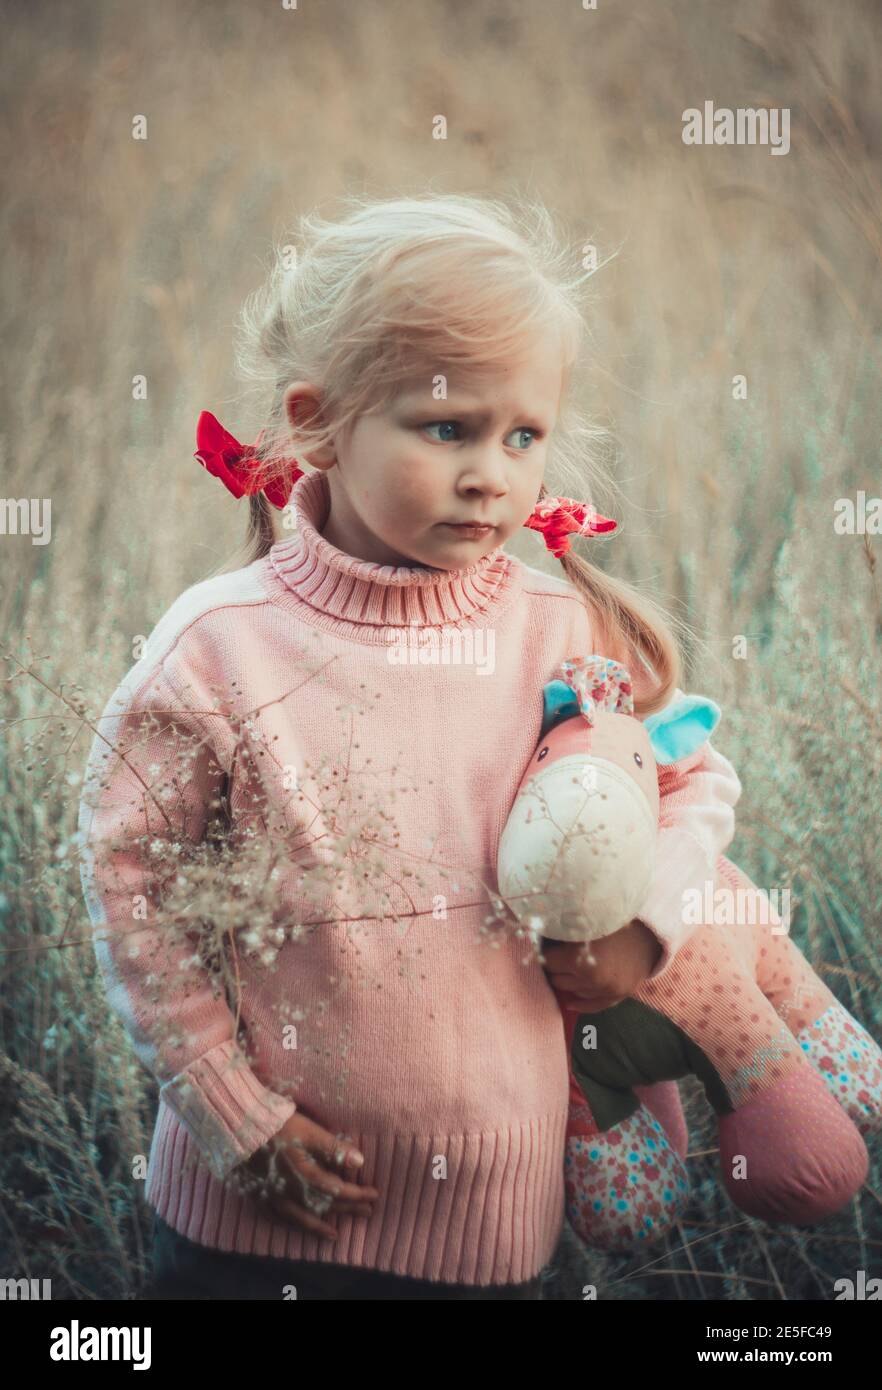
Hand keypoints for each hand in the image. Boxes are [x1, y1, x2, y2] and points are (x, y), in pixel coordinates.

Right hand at [230, 1111, 380, 1241]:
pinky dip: (292, 1225)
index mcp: (304, 1174)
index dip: (357, 1194)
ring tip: (335, 1234)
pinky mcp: (258, 1197)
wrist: (236, 1129)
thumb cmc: (276, 1126)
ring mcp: (273, 1198)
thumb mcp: (307, 1130)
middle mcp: (290, 1192)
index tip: (374, 1195)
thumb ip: (333, 1147)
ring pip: (301, 1219)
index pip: (337, 1190)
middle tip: (367, 1213)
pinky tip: (300, 1228)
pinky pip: (278, 1219)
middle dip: (347, 1209)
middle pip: (324, 1206)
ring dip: (321, 1226)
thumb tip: (360, 1161)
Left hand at [541, 918, 661, 1011]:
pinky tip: (570, 1002)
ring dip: (571, 980)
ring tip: (572, 965)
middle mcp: (592, 980)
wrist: (651, 928)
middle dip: (558, 966)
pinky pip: (594, 1007)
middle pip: (559, 979)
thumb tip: (533, 932)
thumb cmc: (613, 919)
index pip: (549, 962)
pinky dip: (581, 1003)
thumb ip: (559, 929)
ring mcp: (608, 990)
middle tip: (560, 954)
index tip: (549, 944)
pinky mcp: (619, 995)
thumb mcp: (583, 920)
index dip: (548, 951)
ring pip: (574, 992)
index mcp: (579, 960)